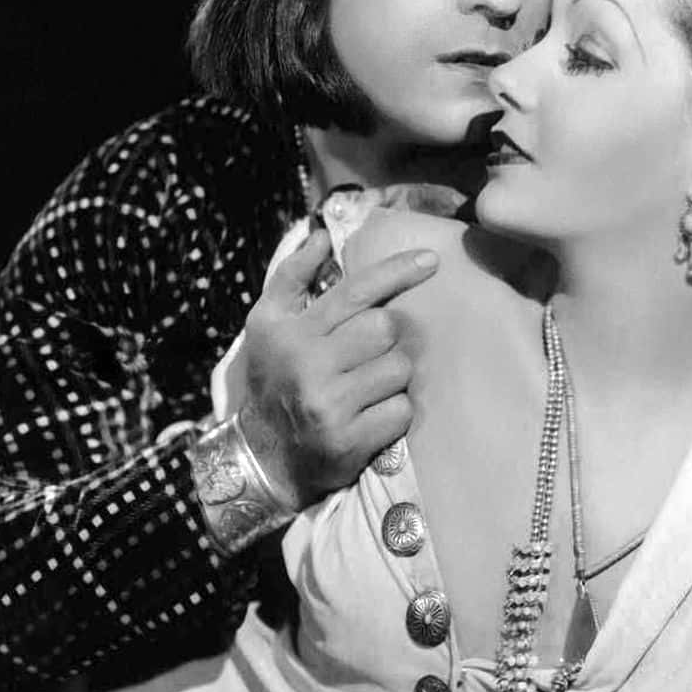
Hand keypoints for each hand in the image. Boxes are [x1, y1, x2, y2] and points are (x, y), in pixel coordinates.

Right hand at [230, 228, 436, 509]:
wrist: (262, 456)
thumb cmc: (273, 378)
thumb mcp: (268, 324)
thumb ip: (293, 276)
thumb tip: (323, 235)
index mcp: (291, 331)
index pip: (356, 292)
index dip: (396, 271)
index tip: (430, 260)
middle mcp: (308, 365)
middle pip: (385, 328)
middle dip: (386, 339)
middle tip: (367, 355)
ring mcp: (329, 405)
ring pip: (399, 369)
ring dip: (392, 376)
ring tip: (366, 387)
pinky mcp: (349, 440)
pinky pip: (402, 409)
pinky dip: (395, 412)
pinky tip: (371, 416)